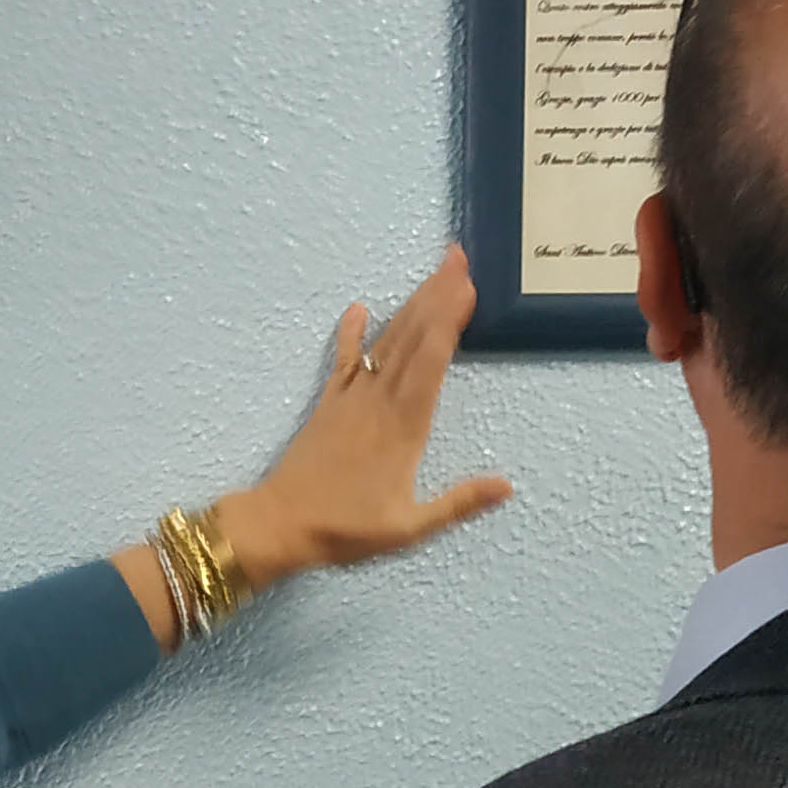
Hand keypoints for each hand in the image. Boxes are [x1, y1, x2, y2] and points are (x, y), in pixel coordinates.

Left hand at [211, 245, 514, 587]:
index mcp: (404, 427)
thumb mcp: (408, 527)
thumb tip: (507, 486)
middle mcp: (379, 402)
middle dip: (437, 296)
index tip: (467, 286)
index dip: (449, 320)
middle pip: (412, 338)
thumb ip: (458, 503)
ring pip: (385, 342)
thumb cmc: (346, 529)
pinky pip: (342, 360)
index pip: (432, 361)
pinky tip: (357, 307)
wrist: (280, 524)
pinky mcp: (328, 404)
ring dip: (410, 306)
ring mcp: (351, 398)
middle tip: (458, 258)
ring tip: (433, 273)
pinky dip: (350, 334)